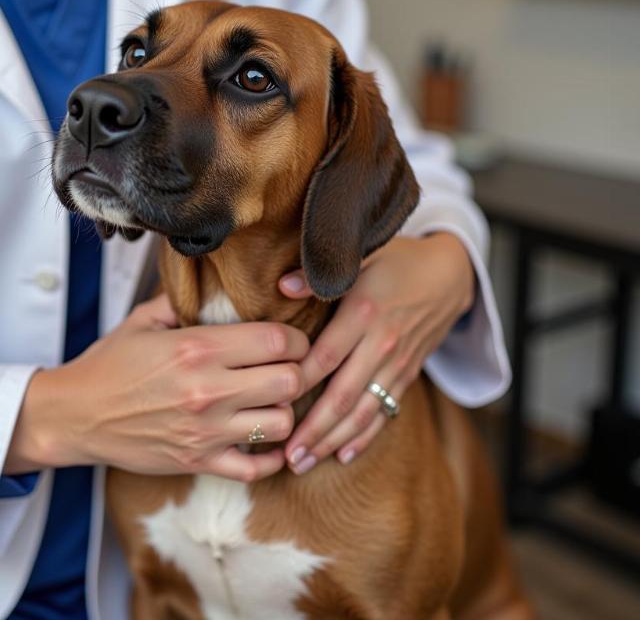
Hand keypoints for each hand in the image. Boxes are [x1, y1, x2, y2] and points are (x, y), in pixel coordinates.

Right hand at [5, 294, 307, 481]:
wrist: (75, 415)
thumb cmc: (110, 364)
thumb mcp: (143, 320)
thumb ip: (183, 299)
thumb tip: (217, 283)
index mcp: (197, 348)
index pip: (277, 341)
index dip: (296, 339)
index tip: (292, 340)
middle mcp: (208, 389)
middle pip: (289, 381)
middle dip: (296, 372)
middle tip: (287, 369)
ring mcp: (205, 430)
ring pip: (281, 423)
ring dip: (283, 411)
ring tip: (271, 401)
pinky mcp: (199, 461)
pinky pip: (257, 468)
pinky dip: (270, 456)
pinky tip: (264, 439)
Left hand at [278, 232, 474, 473]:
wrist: (450, 275)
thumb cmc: (396, 261)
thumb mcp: (362, 256)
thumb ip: (320, 275)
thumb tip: (282, 286)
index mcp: (364, 313)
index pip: (325, 356)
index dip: (297, 383)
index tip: (269, 405)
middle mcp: (381, 344)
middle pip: (343, 395)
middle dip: (313, 429)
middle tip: (285, 455)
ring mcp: (397, 363)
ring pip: (364, 412)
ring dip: (333, 440)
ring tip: (303, 463)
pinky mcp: (408, 374)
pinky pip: (385, 412)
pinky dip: (365, 436)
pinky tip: (343, 454)